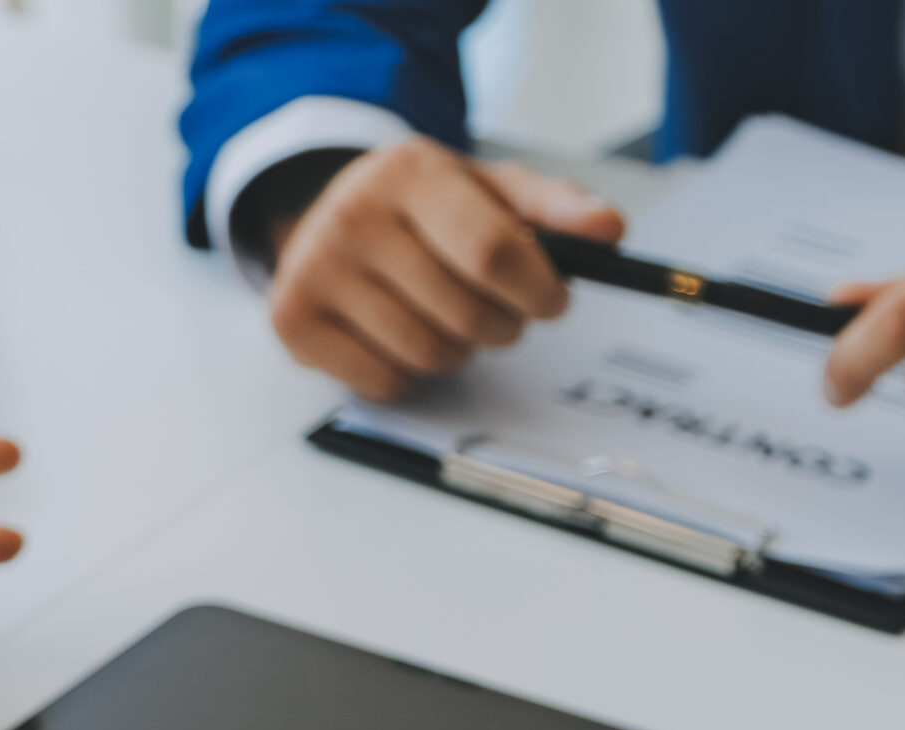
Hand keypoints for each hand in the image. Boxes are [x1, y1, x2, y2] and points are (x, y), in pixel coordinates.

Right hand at [267, 138, 624, 400]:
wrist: (326, 214)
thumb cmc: (424, 209)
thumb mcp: (490, 191)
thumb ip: (555, 208)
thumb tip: (611, 229)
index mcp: (411, 172)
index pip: (493, 252)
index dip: (538, 291)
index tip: (551, 301)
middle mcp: (354, 215)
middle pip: (466, 315)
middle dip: (501, 326)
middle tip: (495, 311)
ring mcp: (316, 270)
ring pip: (429, 355)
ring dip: (456, 352)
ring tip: (443, 317)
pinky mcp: (293, 321)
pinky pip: (385, 382)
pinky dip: (407, 374)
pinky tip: (397, 335)